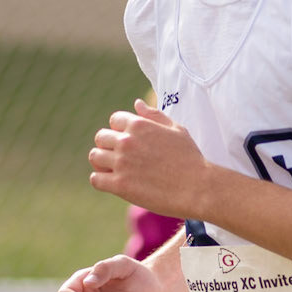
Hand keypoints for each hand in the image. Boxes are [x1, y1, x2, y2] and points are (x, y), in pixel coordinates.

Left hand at [89, 99, 210, 213]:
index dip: (121, 131)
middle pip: (101, 137)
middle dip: (109, 146)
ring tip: (115, 170)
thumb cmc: (190, 158)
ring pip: (95, 156)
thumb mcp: (176, 129)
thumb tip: (136, 104)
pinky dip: (101, 180)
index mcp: (139, 125)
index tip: (130, 143)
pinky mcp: (120, 185)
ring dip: (102, 162)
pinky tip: (114, 183)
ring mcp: (121, 163)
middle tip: (121, 158)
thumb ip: (154, 115)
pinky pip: (95, 179)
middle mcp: (126, 141)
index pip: (115, 120)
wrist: (197, 187)